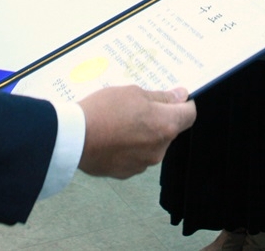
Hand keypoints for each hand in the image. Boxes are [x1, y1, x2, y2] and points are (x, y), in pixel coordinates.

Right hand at [77, 86, 195, 177]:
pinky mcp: (127, 172)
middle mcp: (159, 148)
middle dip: (158, 118)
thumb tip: (180, 96)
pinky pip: (136, 156)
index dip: (184, 104)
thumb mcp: (133, 93)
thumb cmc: (103, 111)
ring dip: (143, 134)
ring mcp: (143, 163)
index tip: (175, 98)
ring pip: (152, 144)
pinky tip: (113, 136)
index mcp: (165, 126)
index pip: (189, 115)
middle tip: (136, 107)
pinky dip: (129, 147)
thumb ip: (160, 97)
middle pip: (169, 130)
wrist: (74, 137)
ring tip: (119, 122)